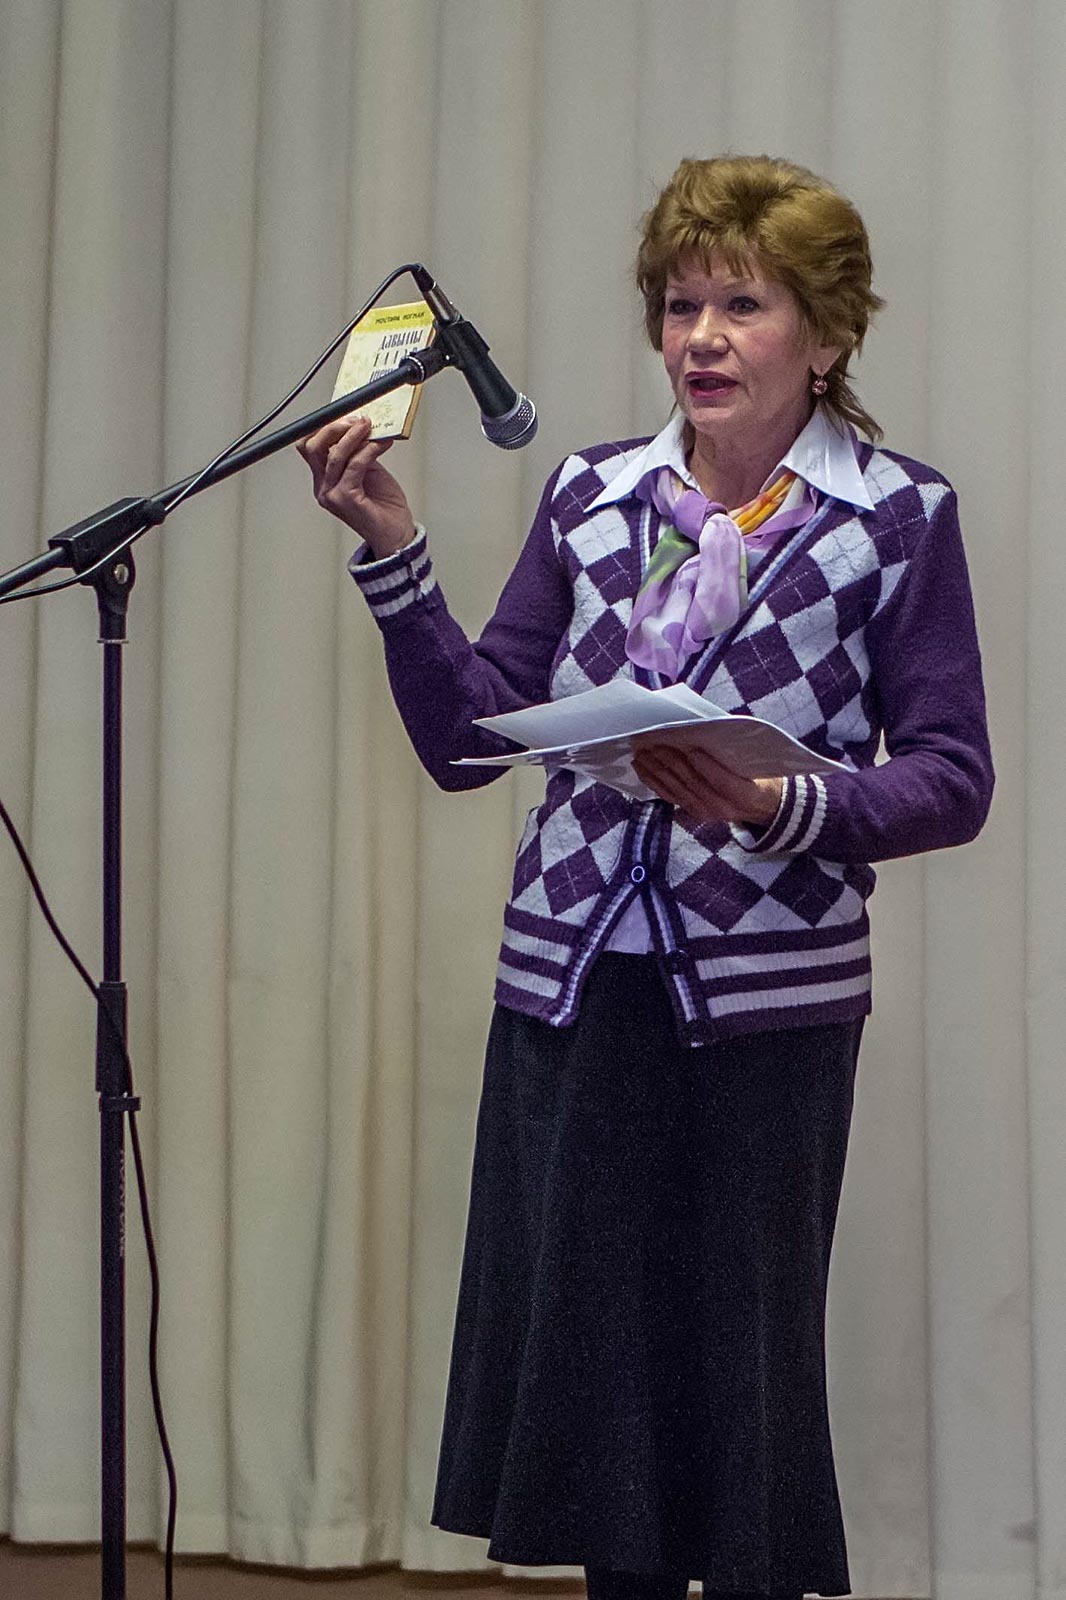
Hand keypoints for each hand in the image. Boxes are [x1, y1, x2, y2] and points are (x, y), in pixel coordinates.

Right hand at [296, 411, 416, 557]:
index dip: (324, 428)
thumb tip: (359, 427)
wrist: (397, 534)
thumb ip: (358, 452)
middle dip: (333, 427)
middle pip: (312, 447)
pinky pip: (354, 466)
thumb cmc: (384, 507)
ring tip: (371, 427)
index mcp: (324, 480)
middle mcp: (323, 488)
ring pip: (333, 455)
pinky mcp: (346, 499)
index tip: (345, 415)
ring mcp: (331, 495)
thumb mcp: (368, 471)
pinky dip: (369, 450)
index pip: (310, 447)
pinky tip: (381, 444)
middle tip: (356, 420)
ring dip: (354, 436)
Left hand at [632, 741, 783, 827]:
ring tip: (642, 752)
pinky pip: (669, 796)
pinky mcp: (692, 811)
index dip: (706, 766)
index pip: (723, 781)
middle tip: (655, 743)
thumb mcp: (755, 763)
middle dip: (672, 762)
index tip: (691, 748)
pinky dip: (653, 781)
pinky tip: (641, 767)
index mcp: (745, 794)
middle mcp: (723, 807)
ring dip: (657, 769)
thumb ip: (733, 750)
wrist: (759, 805)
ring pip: (676, 788)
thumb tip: (706, 727)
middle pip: (693, 783)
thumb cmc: (757, 775)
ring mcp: (705, 811)